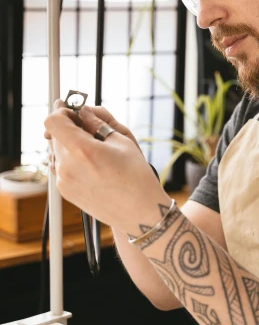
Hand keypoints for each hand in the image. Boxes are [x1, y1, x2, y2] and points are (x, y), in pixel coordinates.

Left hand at [44, 101, 170, 234]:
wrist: (139, 213)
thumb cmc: (136, 176)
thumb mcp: (122, 141)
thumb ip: (97, 123)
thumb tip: (83, 111)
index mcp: (82, 150)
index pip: (53, 121)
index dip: (62, 112)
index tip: (74, 112)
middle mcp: (67, 166)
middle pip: (54, 135)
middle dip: (68, 127)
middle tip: (88, 127)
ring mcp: (64, 181)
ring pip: (56, 151)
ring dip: (69, 144)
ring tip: (93, 150)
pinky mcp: (65, 191)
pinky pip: (60, 166)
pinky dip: (70, 159)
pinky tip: (91, 165)